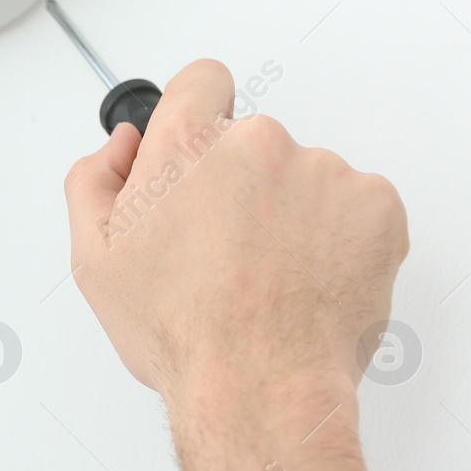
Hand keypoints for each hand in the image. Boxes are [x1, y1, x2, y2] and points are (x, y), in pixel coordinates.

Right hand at [62, 59, 409, 408]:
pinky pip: (355, 206)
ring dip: (293, 213)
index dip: (197, 116)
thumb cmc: (183, 333)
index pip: (202, 81)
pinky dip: (339, 237)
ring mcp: (324, 171)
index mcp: (186, 145)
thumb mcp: (93, 259)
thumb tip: (124, 146)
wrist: (261, 389)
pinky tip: (309, 280)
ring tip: (272, 277)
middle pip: (252, 141)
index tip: (200, 153)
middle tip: (227, 250)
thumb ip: (94, 179)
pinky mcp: (376, 205)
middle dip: (241, 184)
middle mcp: (258, 143)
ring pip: (305, 177)